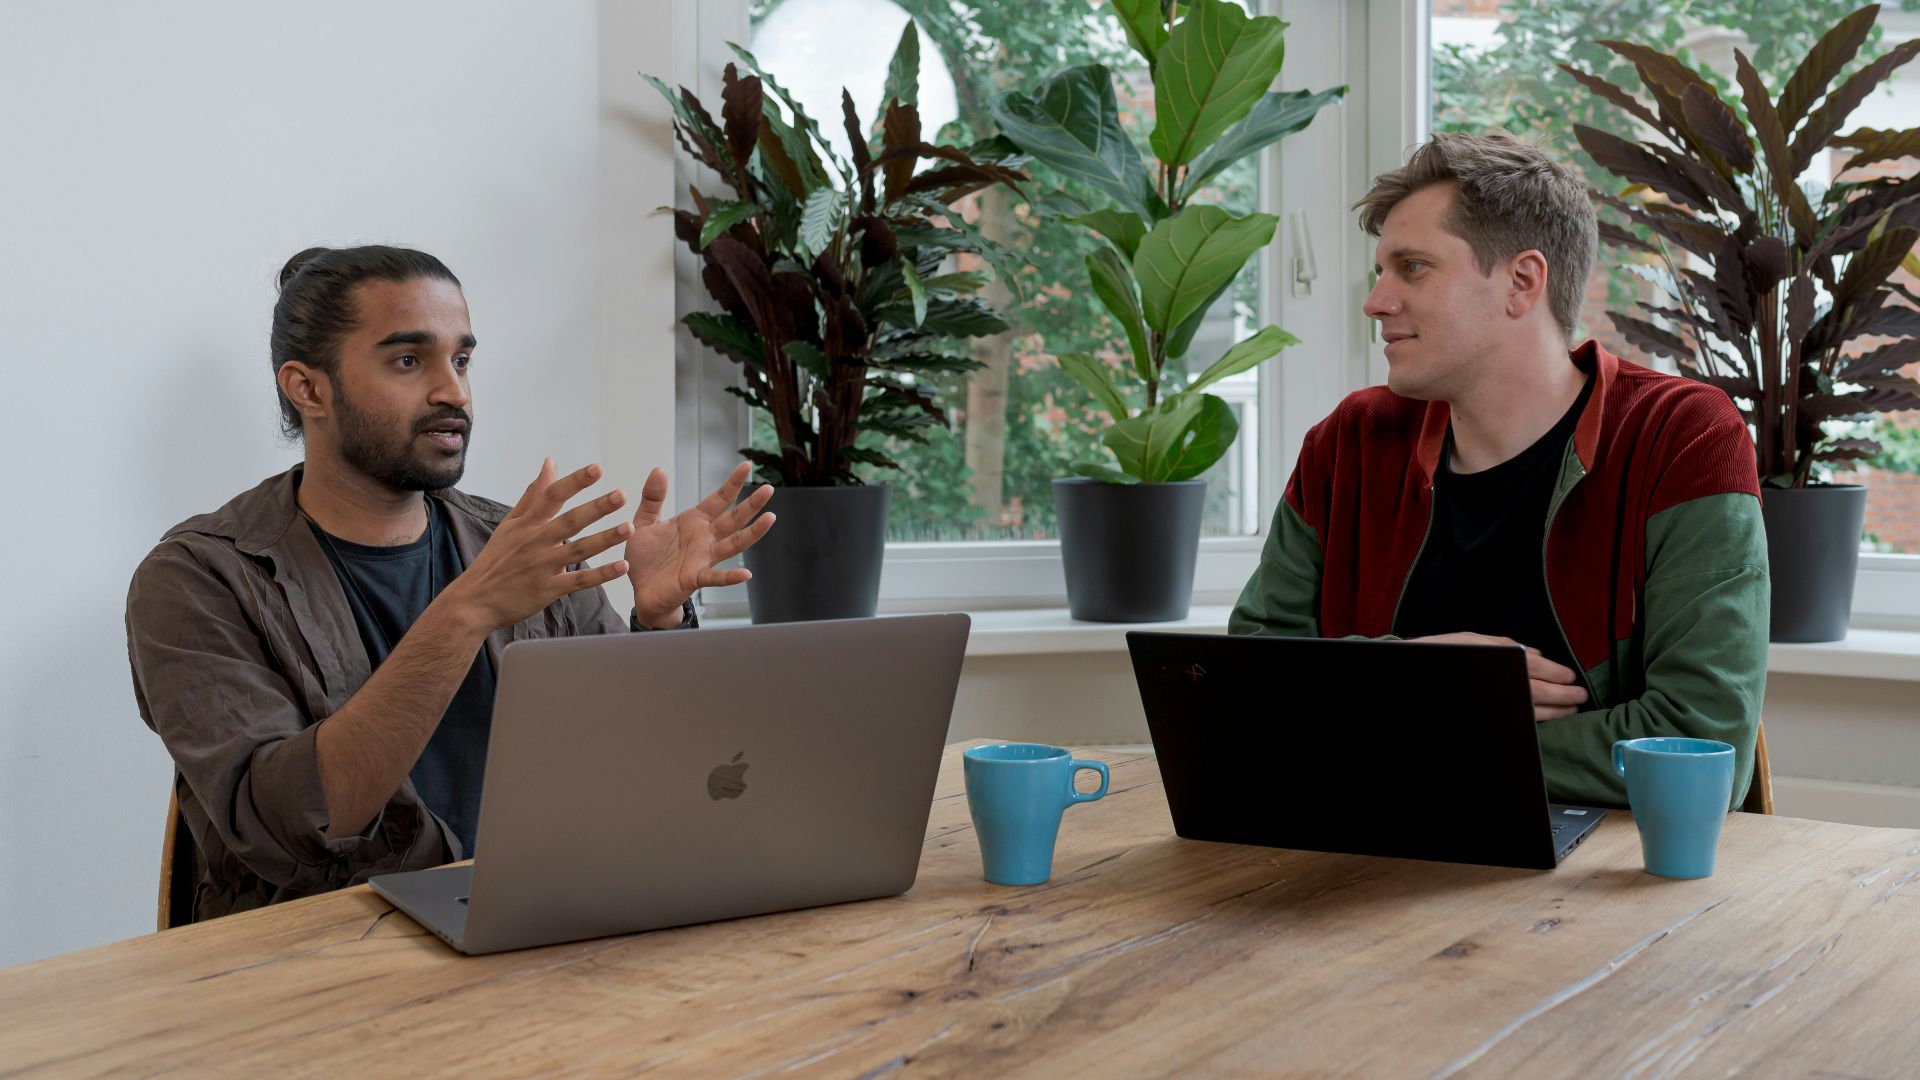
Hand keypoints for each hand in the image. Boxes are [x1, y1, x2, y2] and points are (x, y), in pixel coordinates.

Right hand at [437, 459, 632, 634]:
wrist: (474, 600)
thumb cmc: (496, 560)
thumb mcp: (510, 524)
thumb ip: (534, 495)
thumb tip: (550, 463)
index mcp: (526, 524)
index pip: (552, 497)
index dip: (575, 482)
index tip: (596, 469)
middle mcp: (534, 542)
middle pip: (570, 521)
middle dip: (596, 508)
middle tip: (621, 495)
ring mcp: (541, 567)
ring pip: (577, 550)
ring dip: (604, 540)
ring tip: (628, 528)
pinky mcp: (547, 590)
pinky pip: (578, 582)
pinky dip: (600, 576)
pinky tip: (621, 567)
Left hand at [625, 461, 775, 626]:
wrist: (640, 590)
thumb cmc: (646, 558)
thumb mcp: (644, 522)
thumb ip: (653, 497)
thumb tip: (660, 469)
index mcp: (694, 521)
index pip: (719, 499)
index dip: (732, 483)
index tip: (747, 465)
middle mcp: (705, 538)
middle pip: (734, 518)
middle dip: (751, 504)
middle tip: (769, 488)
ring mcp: (703, 558)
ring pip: (733, 544)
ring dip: (752, 533)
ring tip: (770, 518)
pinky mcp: (695, 578)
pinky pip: (715, 576)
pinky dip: (730, 576)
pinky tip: (746, 574)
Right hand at [1410, 632, 1589, 721]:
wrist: (1414, 671)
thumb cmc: (1440, 653)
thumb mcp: (1472, 641)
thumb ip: (1505, 646)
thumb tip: (1536, 653)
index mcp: (1496, 661)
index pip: (1535, 669)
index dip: (1556, 674)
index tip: (1570, 677)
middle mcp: (1497, 683)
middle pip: (1538, 692)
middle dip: (1563, 695)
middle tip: (1580, 697)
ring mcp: (1493, 700)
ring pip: (1532, 709)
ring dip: (1555, 710)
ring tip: (1570, 709)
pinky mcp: (1489, 713)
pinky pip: (1518, 717)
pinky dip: (1536, 717)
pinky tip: (1545, 716)